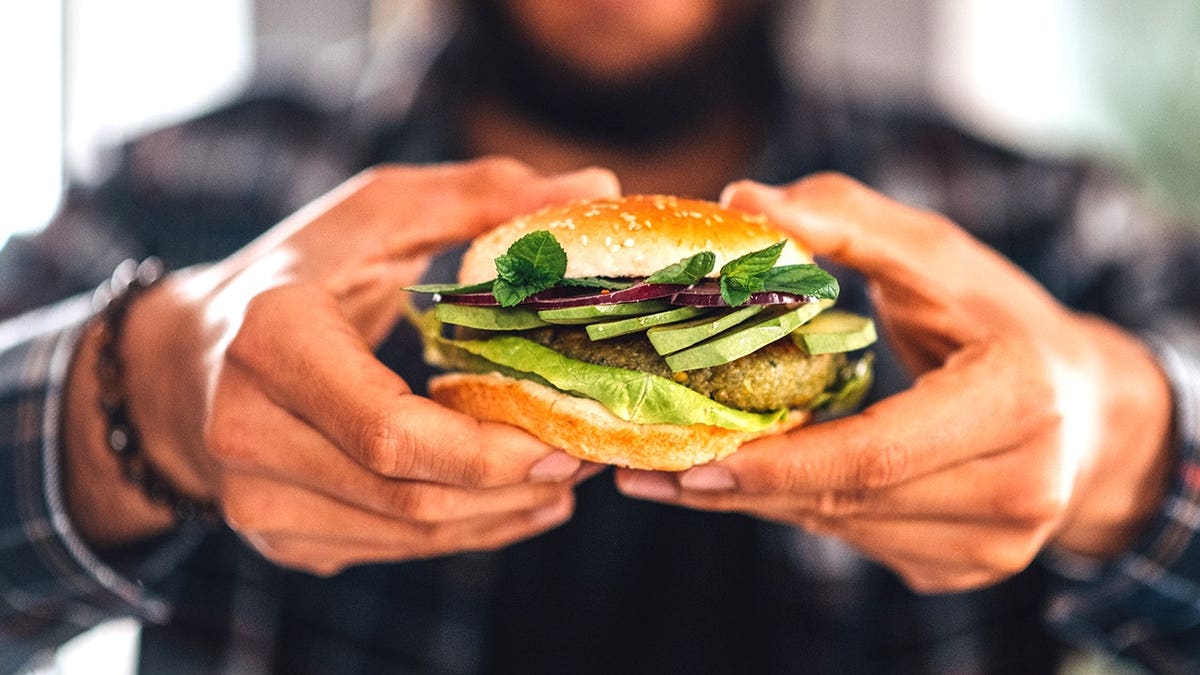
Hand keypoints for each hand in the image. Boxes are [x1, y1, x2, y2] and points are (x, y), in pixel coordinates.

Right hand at [65, 158, 616, 574]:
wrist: (183, 361)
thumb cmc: (293, 274)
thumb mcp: (376, 214)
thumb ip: (482, 196)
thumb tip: (599, 183)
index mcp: (271, 342)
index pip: (387, 430)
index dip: (485, 452)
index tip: (565, 441)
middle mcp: (248, 434)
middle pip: (410, 495)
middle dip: (516, 486)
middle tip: (591, 455)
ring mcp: (256, 502)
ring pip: (410, 533)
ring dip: (502, 515)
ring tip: (568, 478)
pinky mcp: (280, 539)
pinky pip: (393, 549)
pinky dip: (465, 531)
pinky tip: (517, 502)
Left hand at [616, 173, 1173, 591]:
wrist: (1088, 407)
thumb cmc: (1003, 319)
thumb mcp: (938, 255)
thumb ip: (845, 222)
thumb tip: (742, 197)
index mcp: (1019, 402)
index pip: (876, 452)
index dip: (780, 463)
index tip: (691, 463)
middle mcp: (1020, 489)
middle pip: (849, 500)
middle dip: (744, 488)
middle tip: (649, 475)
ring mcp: (997, 544)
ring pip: (845, 529)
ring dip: (763, 501)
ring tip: (680, 473)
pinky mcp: (968, 567)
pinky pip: (861, 541)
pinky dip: (804, 508)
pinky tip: (759, 479)